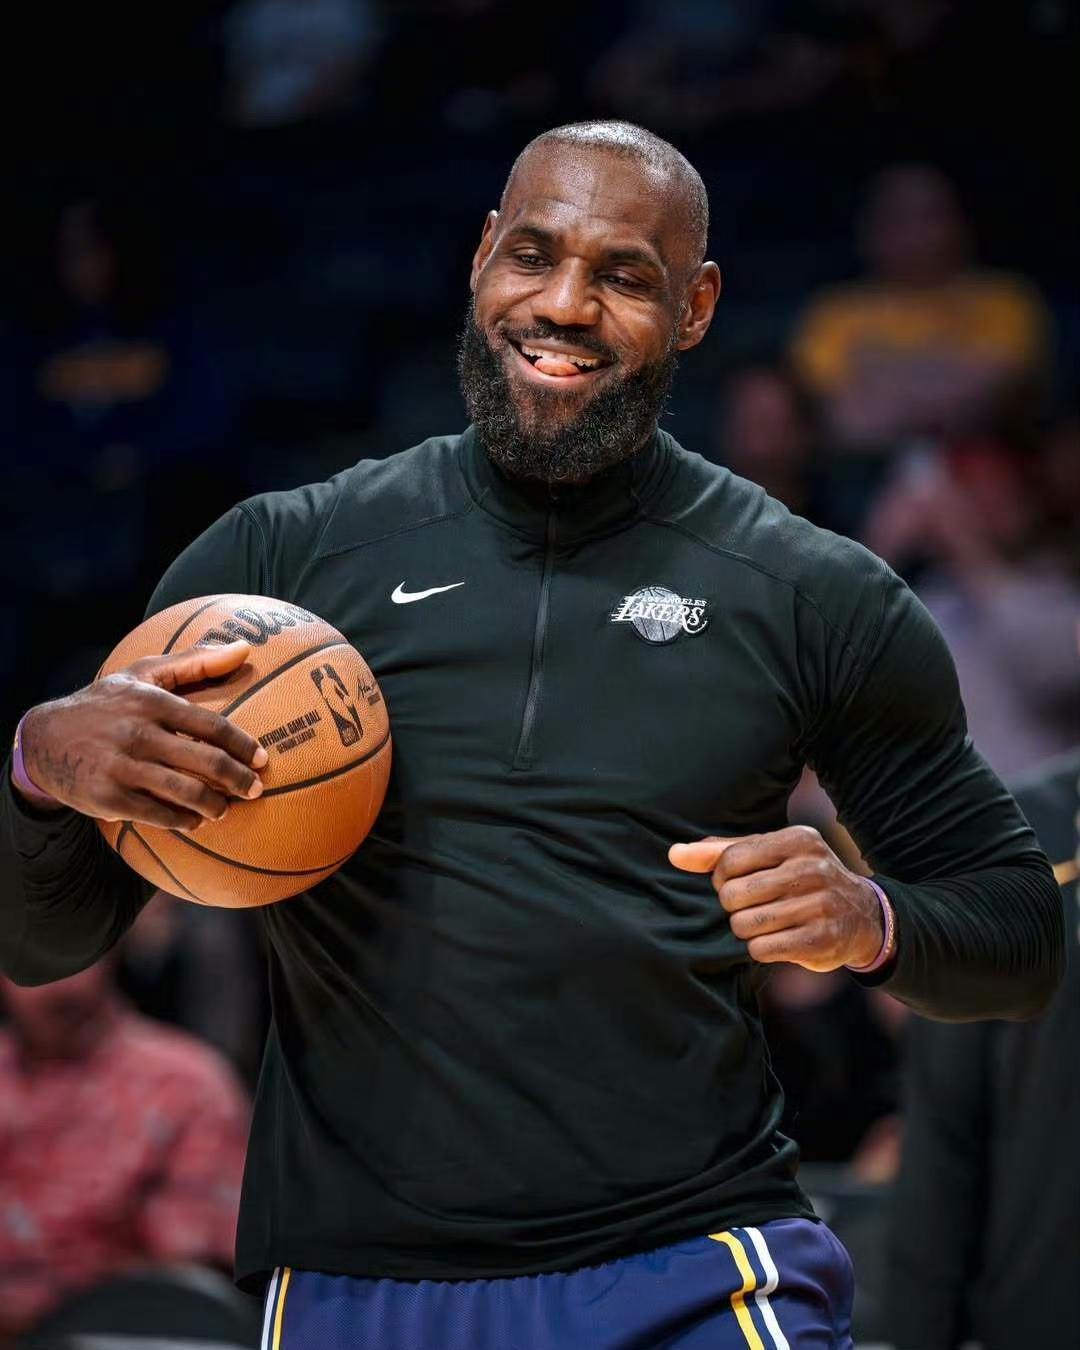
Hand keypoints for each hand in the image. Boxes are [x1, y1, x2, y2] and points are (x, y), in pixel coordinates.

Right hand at [17, 640, 267, 832]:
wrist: (44, 739)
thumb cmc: (106, 704)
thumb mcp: (143, 674)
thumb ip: (195, 662)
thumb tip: (245, 648)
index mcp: (151, 703)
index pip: (211, 726)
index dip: (242, 746)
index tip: (262, 759)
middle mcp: (137, 734)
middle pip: (205, 762)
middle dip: (238, 780)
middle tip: (255, 790)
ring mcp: (122, 768)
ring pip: (185, 793)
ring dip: (215, 806)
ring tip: (225, 809)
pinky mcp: (108, 798)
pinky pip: (158, 815)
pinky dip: (183, 821)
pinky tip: (195, 820)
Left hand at [668, 825, 883, 971]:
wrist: (863, 915)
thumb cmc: (801, 879)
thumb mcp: (770, 855)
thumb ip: (722, 852)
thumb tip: (674, 854)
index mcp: (797, 840)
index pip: (730, 860)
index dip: (722, 879)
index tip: (735, 885)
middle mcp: (811, 868)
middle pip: (733, 895)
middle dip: (733, 906)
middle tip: (751, 907)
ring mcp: (820, 905)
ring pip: (745, 925)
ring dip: (746, 930)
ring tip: (763, 924)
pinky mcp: (822, 940)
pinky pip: (762, 949)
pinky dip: (760, 949)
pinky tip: (776, 940)